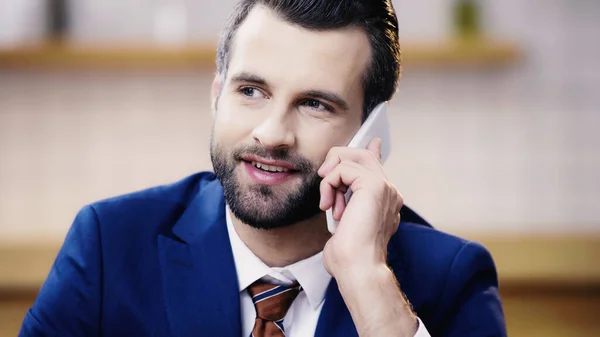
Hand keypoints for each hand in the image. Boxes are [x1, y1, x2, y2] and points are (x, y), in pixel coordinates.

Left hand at [318, 138, 402, 276]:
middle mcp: (389, 191)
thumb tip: (335, 194)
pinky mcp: (374, 184)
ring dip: (330, 178)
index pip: (378, 166)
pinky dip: (329, 184)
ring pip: (352, 156)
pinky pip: (342, 168)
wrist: (358, 267)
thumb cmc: (349, 256)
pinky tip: (330, 205)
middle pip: (362, 154)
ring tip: (329, 204)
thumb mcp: (343, 225)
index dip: (371, 151)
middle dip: (337, 162)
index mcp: (385, 200)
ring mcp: (385, 186)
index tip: (373, 142)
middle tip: (326, 185)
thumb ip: (343, 204)